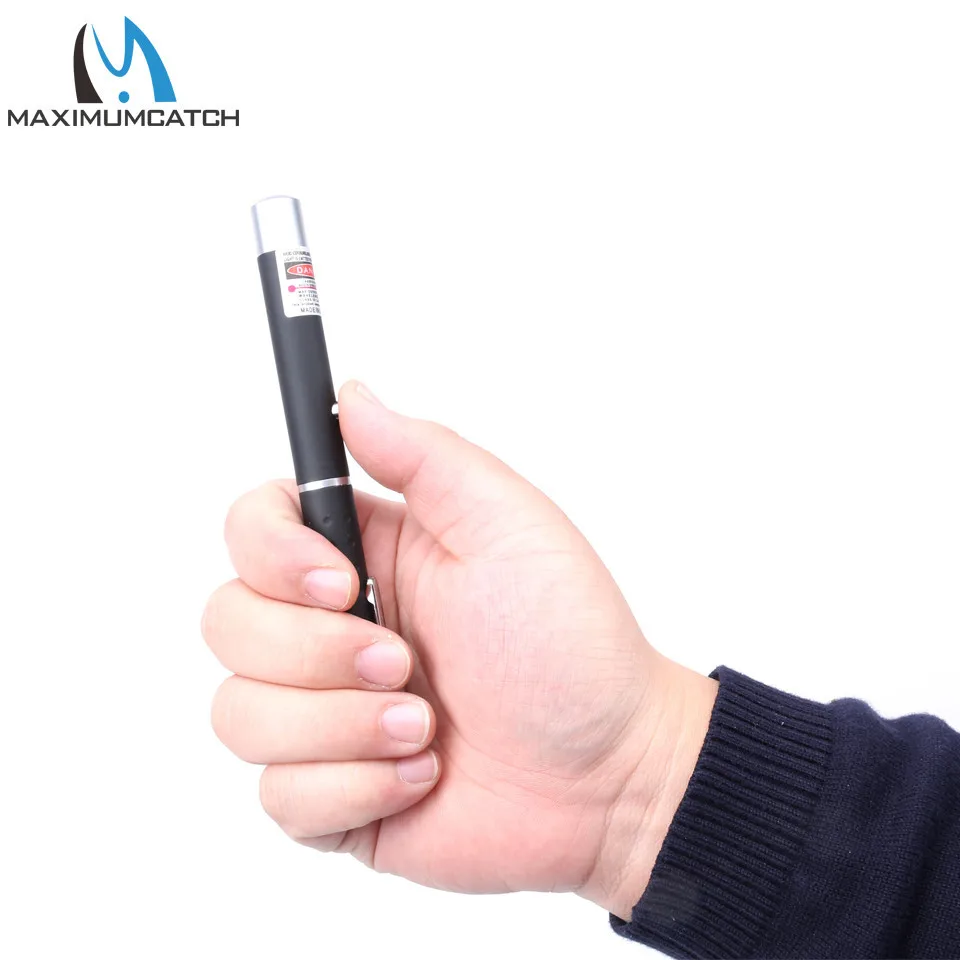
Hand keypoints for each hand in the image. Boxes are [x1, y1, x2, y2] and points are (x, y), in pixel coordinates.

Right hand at [202, 381, 717, 918]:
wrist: (609, 774)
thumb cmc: (570, 643)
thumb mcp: (507, 525)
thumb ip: (424, 455)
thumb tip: (351, 394)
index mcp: (366, 557)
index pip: (252, 529)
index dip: (270, 553)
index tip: (342, 581)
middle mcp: (332, 630)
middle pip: (228, 621)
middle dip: (318, 653)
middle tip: (403, 662)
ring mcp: (325, 714)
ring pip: (239, 713)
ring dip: (341, 725)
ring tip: (425, 727)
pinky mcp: (330, 793)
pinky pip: (279, 794)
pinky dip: (357, 789)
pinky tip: (421, 775)